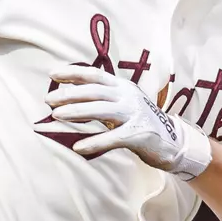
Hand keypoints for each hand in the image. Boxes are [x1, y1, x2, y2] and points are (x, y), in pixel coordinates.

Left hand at [45, 65, 211, 180]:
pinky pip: (112, 138)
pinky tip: (78, 147)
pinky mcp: (139, 134)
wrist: (172, 141)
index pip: (95, 75)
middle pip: (95, 91)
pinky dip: (94, 142)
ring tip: (56, 115)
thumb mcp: (123, 104)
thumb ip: (102, 99)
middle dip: (69, 94)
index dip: (73, 72)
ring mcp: (135, 114)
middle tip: (49, 100)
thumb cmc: (140, 122)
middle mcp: (129, 96)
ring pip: (101, 110)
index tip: (52, 74)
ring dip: (76, 111)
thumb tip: (68, 96)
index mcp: (123, 86)